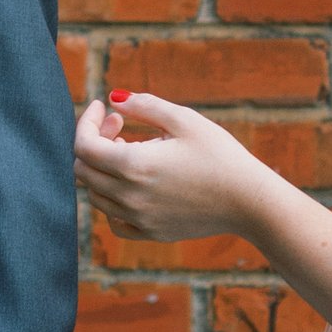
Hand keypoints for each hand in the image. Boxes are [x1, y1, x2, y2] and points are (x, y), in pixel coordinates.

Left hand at [74, 90, 266, 241]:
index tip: (102, 107)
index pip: (82, 146)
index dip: (86, 122)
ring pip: (95, 195)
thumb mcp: (184, 120)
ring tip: (131, 149)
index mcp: (134, 165)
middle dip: (94, 141)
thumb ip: (144, 105)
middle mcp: (129, 196)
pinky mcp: (151, 233)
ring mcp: (139, 219)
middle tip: (120, 126)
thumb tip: (113, 99)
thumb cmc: (220, 154)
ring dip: (102, 169)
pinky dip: (112, 201)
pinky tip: (132, 184)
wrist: (249, 201)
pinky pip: (114, 221)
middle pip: (83, 170)